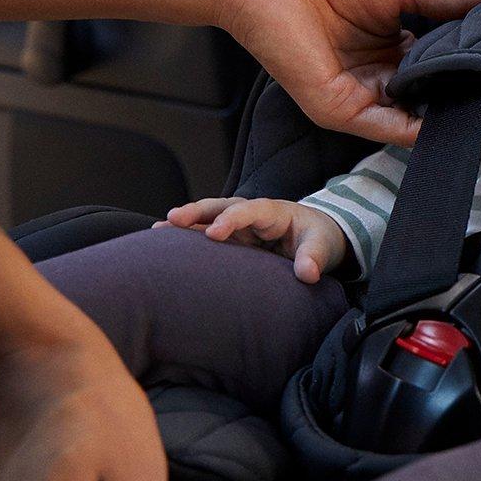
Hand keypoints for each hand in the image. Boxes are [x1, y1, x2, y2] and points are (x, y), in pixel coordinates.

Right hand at [160, 195, 348, 282]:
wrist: (317, 238)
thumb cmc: (319, 239)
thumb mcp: (323, 247)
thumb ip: (314, 258)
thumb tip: (308, 274)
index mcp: (274, 212)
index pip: (250, 211)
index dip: (232, 220)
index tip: (215, 233)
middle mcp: (252, 214)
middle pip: (221, 206)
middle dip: (198, 211)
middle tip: (172, 219)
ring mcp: (239, 225)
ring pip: (209, 218)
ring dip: (185, 223)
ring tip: (157, 231)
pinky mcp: (232, 239)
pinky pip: (207, 234)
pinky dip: (188, 237)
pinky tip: (164, 245)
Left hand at [215, 0, 480, 146]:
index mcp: (395, 43)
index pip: (446, 64)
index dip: (479, 64)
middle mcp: (381, 72)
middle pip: (435, 94)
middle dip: (471, 93)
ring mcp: (361, 93)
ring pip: (416, 116)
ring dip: (452, 113)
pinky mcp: (339, 108)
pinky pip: (387, 127)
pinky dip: (420, 128)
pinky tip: (450, 119)